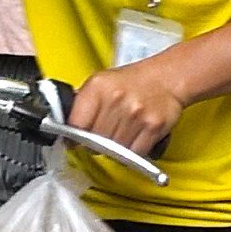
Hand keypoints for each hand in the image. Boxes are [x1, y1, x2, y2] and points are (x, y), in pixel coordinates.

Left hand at [64, 60, 184, 160]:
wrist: (167, 78)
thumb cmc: (133, 82)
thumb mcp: (101, 82)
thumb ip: (82, 103)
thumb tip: (63, 125)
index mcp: (98, 87)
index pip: (75, 125)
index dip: (74, 137)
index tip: (74, 141)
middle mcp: (116, 99)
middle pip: (94, 142)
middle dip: (95, 144)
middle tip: (102, 136)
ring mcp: (135, 114)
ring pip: (114, 151)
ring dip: (115, 149)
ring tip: (119, 134)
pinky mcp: (152, 127)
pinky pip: (134, 153)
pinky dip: (132, 152)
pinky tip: (133, 138)